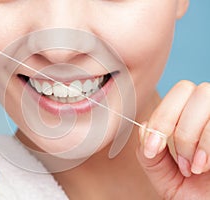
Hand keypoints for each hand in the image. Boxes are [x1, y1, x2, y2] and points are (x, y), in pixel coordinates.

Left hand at [137, 80, 209, 198]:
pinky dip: (207, 146)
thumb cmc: (195, 193)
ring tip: (192, 166)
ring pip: (204, 100)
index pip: (175, 93)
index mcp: (190, 116)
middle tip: (178, 159)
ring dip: (191, 137)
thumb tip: (143, 128)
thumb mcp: (164, 175)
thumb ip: (150, 155)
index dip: (160, 118)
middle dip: (175, 126)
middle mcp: (209, 112)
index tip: (152, 149)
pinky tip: (204, 167)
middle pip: (188, 88)